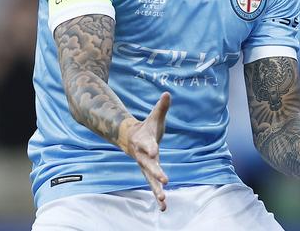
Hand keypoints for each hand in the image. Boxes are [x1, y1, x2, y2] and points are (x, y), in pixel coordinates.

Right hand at [120, 92, 171, 210]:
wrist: (131, 138)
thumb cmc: (146, 127)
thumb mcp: (154, 117)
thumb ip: (161, 107)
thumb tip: (168, 93)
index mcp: (144, 141)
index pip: (148, 144)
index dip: (151, 147)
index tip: (155, 151)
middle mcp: (143, 156)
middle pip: (149, 165)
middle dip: (156, 172)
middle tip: (164, 180)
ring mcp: (145, 166)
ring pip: (150, 179)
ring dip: (156, 190)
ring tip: (163, 200)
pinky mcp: (149, 172)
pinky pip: (153, 186)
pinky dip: (158, 196)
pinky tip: (164, 207)